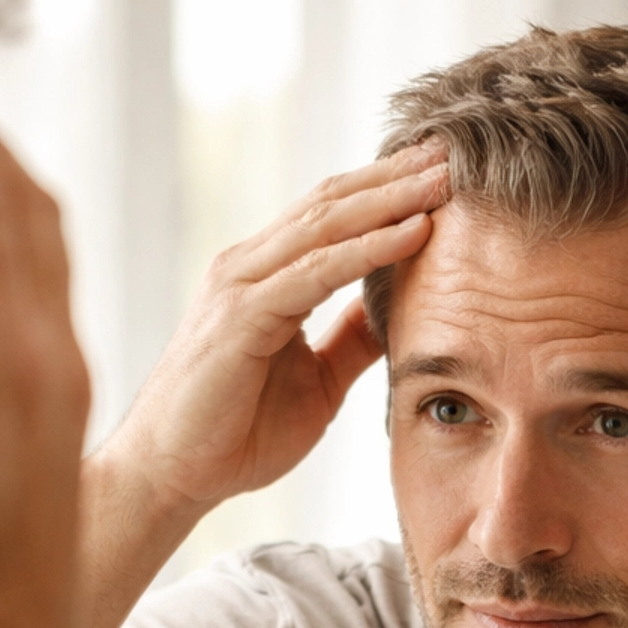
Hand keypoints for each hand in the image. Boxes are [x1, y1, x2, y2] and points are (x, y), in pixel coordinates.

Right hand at [92, 149, 447, 529]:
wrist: (171, 477)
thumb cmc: (234, 434)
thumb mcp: (317, 381)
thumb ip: (351, 340)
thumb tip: (398, 311)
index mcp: (265, 276)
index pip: (333, 214)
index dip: (389, 189)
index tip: (445, 171)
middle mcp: (249, 267)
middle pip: (333, 202)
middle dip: (396, 176)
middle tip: (456, 150)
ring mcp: (241, 286)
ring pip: (327, 224)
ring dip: (392, 198)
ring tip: (446, 178)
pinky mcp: (240, 317)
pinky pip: (316, 271)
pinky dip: (369, 249)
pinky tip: (414, 232)